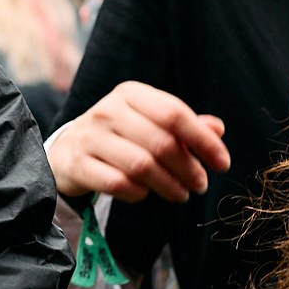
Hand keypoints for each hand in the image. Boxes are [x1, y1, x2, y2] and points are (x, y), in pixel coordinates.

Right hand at [45, 80, 230, 202]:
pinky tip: (146, 194)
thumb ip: (185, 125)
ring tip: (182, 194)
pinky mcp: (76, 164)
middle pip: (161, 142)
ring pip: (141, 165)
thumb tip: (218, 129)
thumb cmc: (120, 135)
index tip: (223, 164)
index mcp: (132, 94)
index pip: (176, 114)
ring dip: (168, 185)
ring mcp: (89, 137)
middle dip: (188, 168)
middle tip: (201, 185)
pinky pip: (117, 183)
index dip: (203, 141)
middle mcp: (108, 110)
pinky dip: (138, 192)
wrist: (66, 150)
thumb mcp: (150, 122)